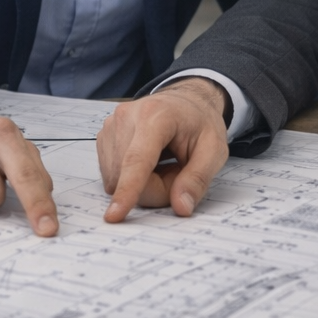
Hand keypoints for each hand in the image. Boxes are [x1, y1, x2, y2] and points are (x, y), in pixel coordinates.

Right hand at [95, 77, 230, 222]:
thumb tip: (180, 207)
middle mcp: (125, 117)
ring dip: (144, 184)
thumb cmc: (200, 124)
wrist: (185, 102)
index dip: (128, 190)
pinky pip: (113, 176)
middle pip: (128, 177)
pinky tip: (148, 162)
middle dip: (155, 187)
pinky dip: (132, 179)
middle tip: (177, 171)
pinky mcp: (103, 138)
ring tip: (163, 163)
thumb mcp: (214, 150)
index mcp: (155, 116)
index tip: (114, 215)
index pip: (137, 160)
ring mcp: (109, 127)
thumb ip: (198, 179)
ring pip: (118, 180)